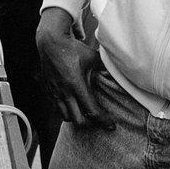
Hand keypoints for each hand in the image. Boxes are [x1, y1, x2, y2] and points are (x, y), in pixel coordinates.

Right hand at [36, 7, 114, 129]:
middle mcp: (64, 91)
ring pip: (65, 117)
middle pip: (78, 120)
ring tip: (84, 113)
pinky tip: (72, 104)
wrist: (50, 43)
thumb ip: (106, 67)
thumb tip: (121, 74)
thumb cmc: (73, 49)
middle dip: (89, 123)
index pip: (91, 110)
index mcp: (76, 84)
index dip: (103, 120)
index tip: (111, 125)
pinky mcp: (48, 90)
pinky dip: (65, 111)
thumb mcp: (92, 57)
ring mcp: (54, 92)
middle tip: (97, 119)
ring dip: (75, 117)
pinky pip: (56, 108)